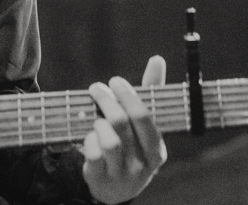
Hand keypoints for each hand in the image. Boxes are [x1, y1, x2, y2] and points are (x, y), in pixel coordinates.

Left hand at [82, 56, 167, 203]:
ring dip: (98, 122)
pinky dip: (89, 140)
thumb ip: (150, 93)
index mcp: (158, 150)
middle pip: (122, 123)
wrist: (116, 188)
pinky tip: (91, 136)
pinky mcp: (100, 179)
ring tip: (96, 117)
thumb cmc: (133, 145)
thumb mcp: (144, 126)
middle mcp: (143, 164)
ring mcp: (121, 174)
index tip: (115, 81)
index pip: (144, 116)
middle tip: (96, 88)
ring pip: (108, 140)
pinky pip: (92, 154)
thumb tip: (157, 59)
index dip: (127, 95)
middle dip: (106, 100)